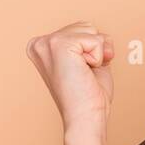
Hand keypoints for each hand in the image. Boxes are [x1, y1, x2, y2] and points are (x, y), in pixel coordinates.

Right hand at [25, 20, 115, 136]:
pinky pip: (95, 40)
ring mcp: (47, 42)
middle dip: (96, 49)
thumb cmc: (88, 97)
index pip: (81, 30)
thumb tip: (105, 38)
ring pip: (91, 30)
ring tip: (84, 73)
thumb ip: (92, 44)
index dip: (92, 51)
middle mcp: (39, 42)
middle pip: (86, 26)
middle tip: (85, 74)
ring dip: (97, 54)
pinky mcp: (59, 45)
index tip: (80, 73)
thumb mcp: (89, 63)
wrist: (85, 118)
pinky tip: (85, 72)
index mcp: (42, 47)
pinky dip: (98, 58)